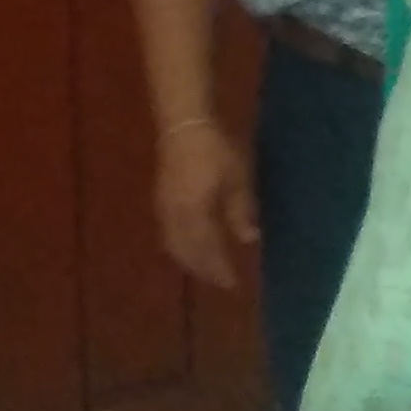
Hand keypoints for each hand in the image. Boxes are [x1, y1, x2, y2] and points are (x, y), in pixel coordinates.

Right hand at [152, 119, 257, 291]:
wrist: (183, 126)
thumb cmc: (215, 151)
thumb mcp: (237, 179)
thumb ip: (241, 211)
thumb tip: (249, 239)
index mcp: (194, 214)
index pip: (207, 250)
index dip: (219, 268)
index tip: (233, 284)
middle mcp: (174, 217)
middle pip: (186, 252)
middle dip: (203, 269)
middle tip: (220, 282)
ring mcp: (164, 209)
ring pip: (174, 245)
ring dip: (190, 261)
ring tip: (206, 269)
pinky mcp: (161, 200)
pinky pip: (168, 234)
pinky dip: (180, 247)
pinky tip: (191, 246)